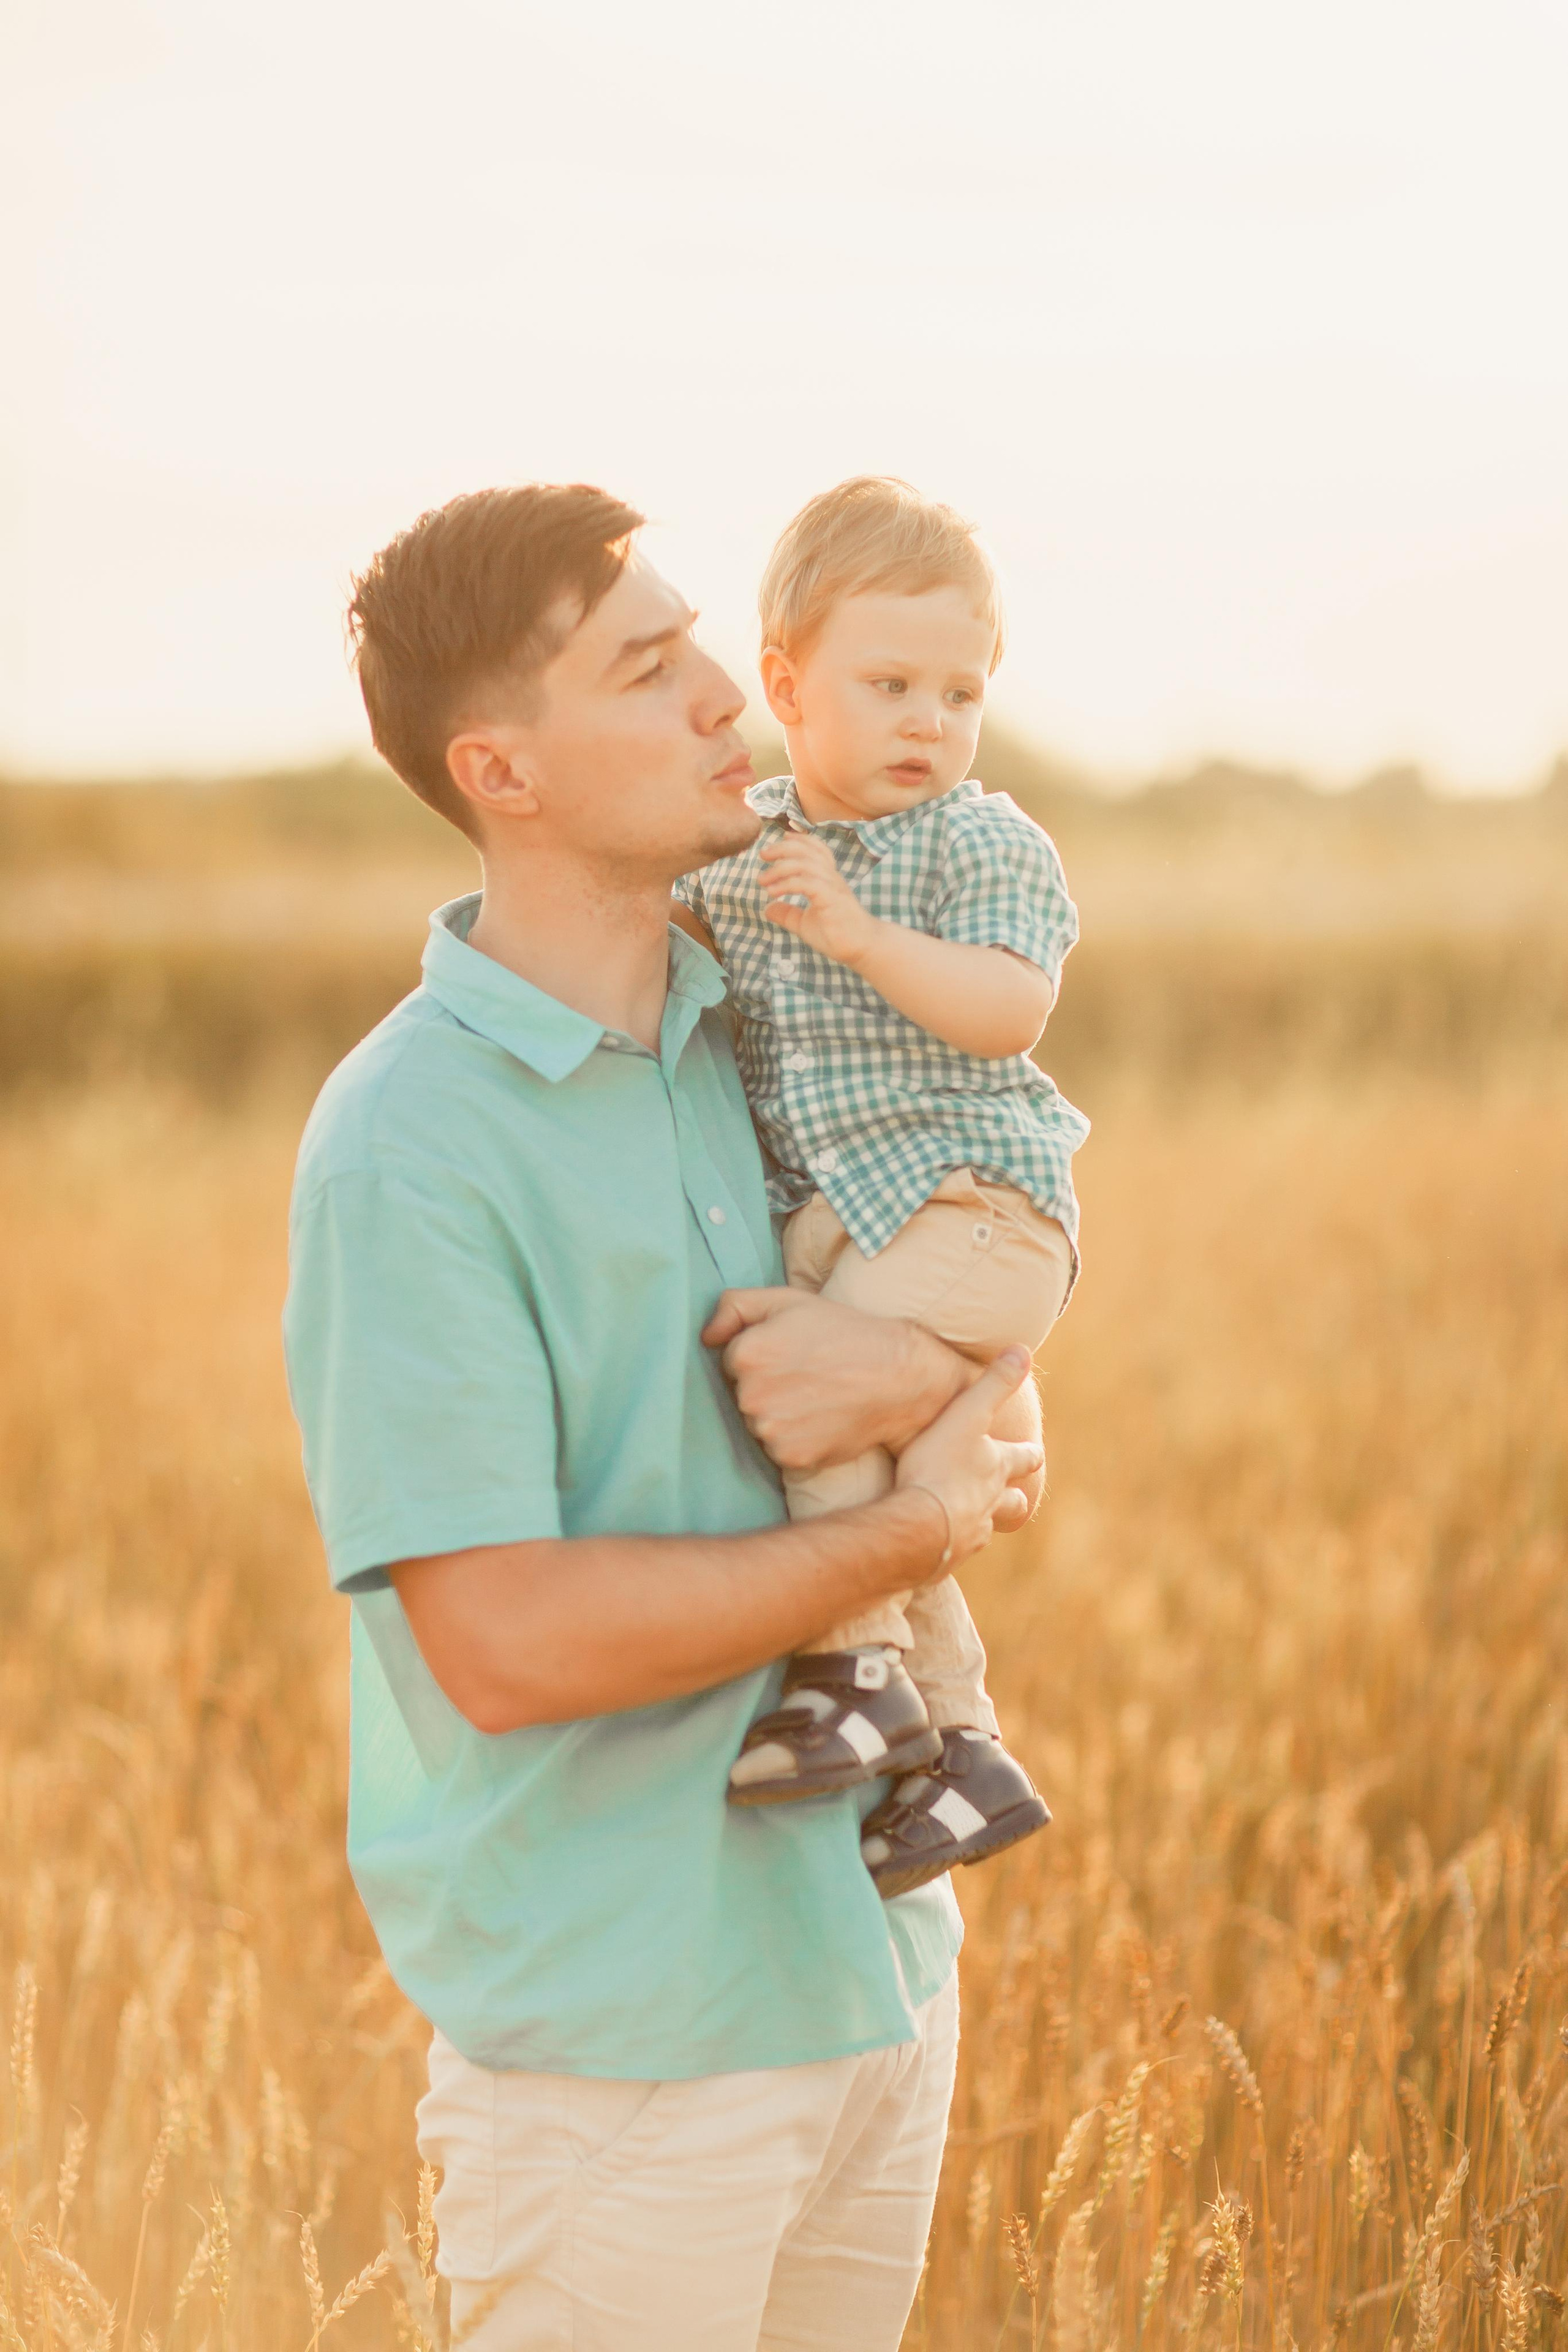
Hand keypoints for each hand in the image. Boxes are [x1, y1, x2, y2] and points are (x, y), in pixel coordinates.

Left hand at [702, 1288, 968, 1470]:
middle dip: (766, 1386)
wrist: (898, 1376)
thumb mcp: (788, 1300)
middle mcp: (751, 1396)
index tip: (791, 1353)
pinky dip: (795, 1438)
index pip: (730, 1361)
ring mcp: (771, 1431)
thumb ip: (734, 1306)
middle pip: (741, 1395)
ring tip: (816, 1397)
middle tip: (806, 1374)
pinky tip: (820, 1419)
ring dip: (778, 1414)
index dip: (761, 1355)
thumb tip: (705, 1337)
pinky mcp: (790, 1458)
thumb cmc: (844, 1332)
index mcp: (746, 1354)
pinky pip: (779, 1448)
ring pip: (758, 1424)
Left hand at [760, 830, 879, 967]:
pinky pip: (807, 883)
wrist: (861, 948)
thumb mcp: (805, 923)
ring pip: (805, 864)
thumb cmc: (837, 934)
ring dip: (780, 869)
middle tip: (763, 855)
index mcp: (828, 878)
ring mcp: (832, 887)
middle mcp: (831, 877)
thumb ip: (788, 914)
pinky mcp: (831, 899)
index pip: (816, 849)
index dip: (799, 840)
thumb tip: (768, 909)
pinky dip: (787, 884)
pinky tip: (773, 892)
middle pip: (807, 851)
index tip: (781, 840)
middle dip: (782, 849)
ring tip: (763, 880)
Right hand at [895, 1348, 1042, 1571]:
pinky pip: (955, 1550)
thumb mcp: (968, 1413)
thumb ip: (995, 1382)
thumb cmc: (940, 1464)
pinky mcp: (948, 1556)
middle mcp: (992, 1502)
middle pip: (1013, 1502)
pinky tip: (940, 1544)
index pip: (1024, 1458)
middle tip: (1016, 1497)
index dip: (1030, 1454)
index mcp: (998, 1467)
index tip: (1036, 1453)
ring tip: (976, 1522)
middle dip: (1015, 1497)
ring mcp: (972, 1533)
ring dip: (985, 1522)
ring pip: (987, 1527)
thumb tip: (1024, 1348)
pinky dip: (953, 1544)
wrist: (920, 1523)